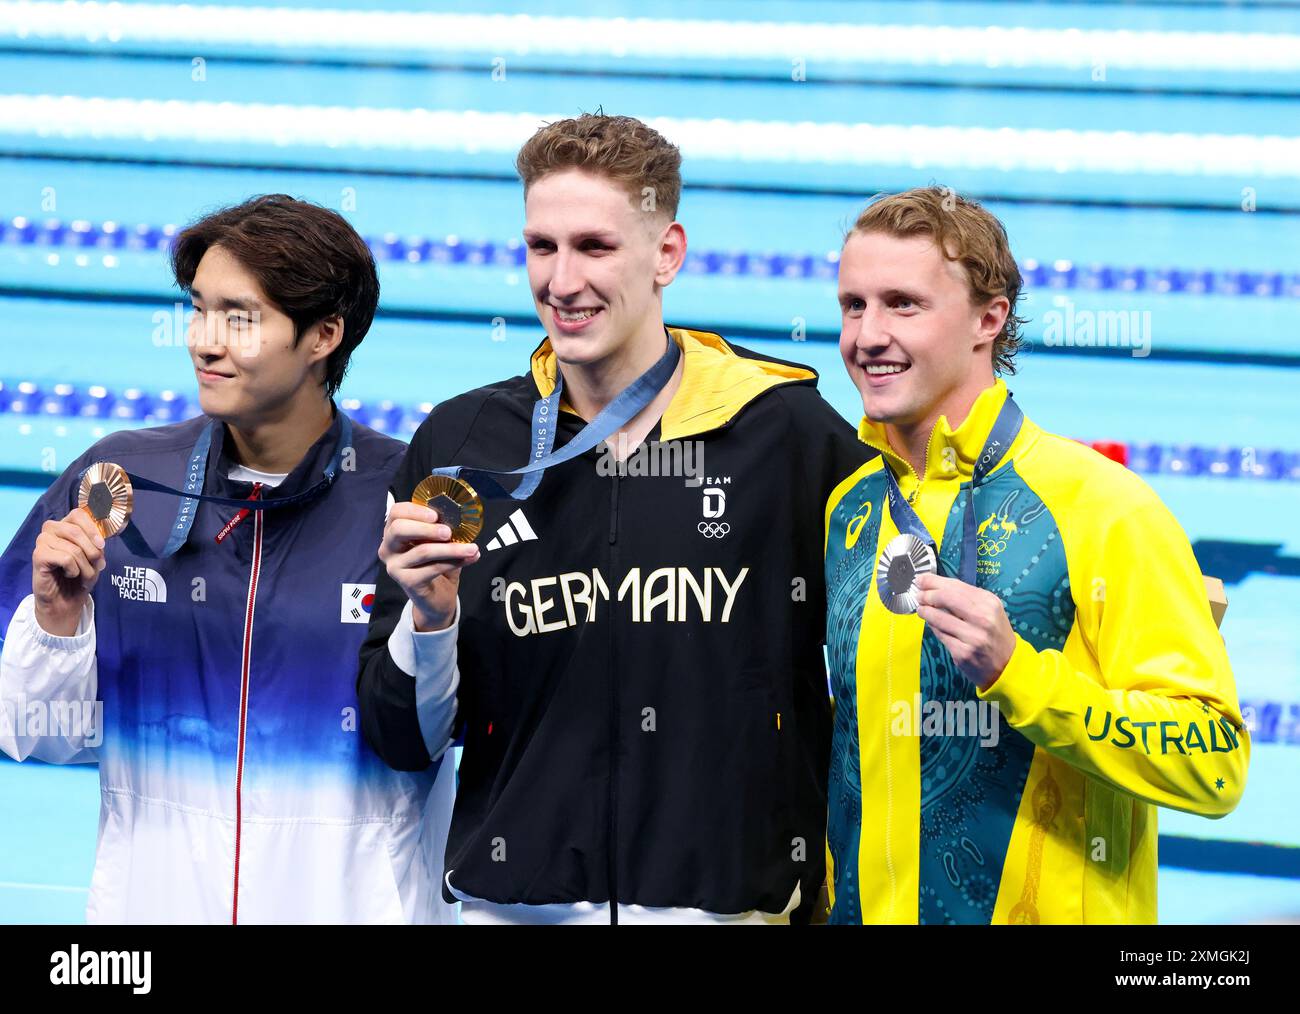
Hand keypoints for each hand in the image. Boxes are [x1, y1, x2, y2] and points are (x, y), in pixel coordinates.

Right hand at [33, 507, 106, 635]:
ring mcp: (42, 541)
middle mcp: (51, 529)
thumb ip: (96, 543)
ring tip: (83, 575)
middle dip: (92, 552)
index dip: (93, 528)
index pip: (78, 514)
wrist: (66, 600)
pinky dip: (74, 570)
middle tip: (97, 565)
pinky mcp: (37, 555)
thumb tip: (100, 539)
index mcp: (66, 525)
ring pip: (73, 548)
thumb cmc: (80, 576)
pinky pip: (65, 558)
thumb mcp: (94, 557)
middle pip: (76, 530)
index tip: (102, 545)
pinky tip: (69, 574)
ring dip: (85, 566)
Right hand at [380, 502, 479, 631]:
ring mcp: (395, 566)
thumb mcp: (437, 543)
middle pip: (399, 529)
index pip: (396, 513)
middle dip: (427, 528)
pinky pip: (433, 568)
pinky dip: (453, 562)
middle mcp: (388, 548)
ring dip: (451, 548)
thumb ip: (442, 529)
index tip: (436, 515)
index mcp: (393, 532)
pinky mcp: (406, 581)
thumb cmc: (435, 565)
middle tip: (449, 532)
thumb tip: (461, 518)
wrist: (436, 598)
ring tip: (472, 548)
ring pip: (422, 551)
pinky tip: (468, 559)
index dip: (415, 511)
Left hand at [913, 573, 1015, 689]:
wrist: (1008, 664)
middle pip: (946, 598)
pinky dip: (933, 627)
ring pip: (939, 618)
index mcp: (989, 602)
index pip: (956, 586)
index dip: (934, 581)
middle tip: (919, 595)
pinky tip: (932, 624)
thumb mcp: (989, 610)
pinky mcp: (963, 652)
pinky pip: (940, 635)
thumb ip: (966, 598)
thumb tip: (936, 586)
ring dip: (925, 611)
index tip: (921, 579)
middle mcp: (983, 618)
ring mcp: (973, 636)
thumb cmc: (994, 633)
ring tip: (921, 609)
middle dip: (927, 594)